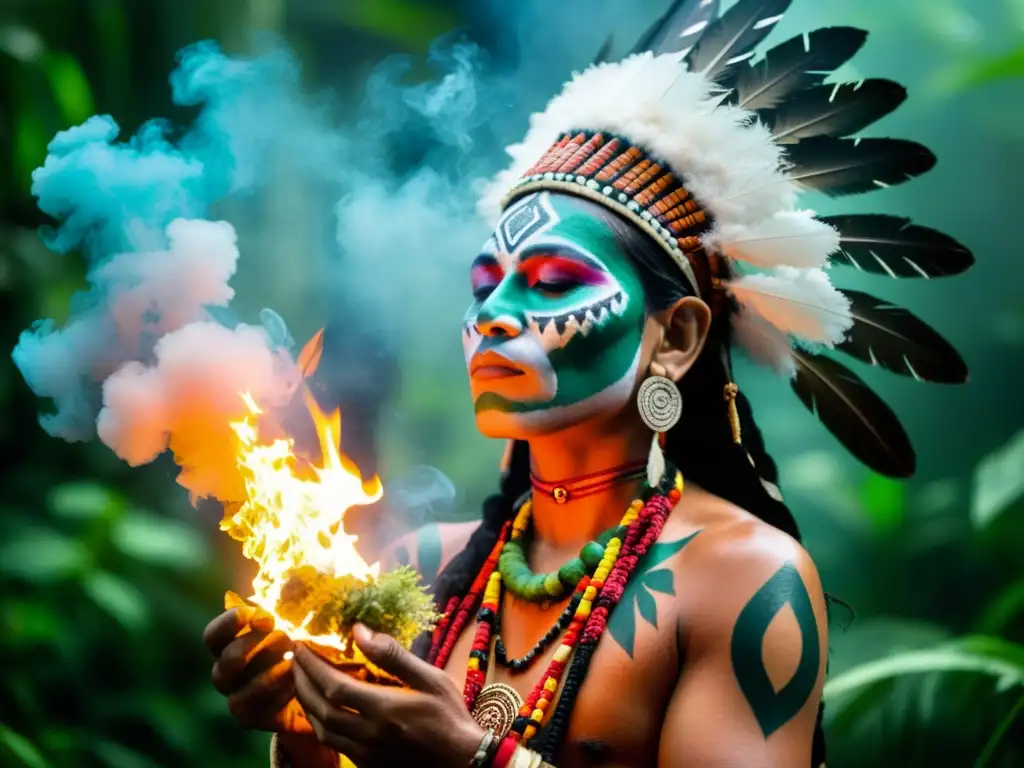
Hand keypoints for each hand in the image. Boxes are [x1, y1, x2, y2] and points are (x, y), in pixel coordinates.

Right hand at [203, 605, 311, 733]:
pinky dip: (276, 696)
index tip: (265, 615)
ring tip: (292, 661)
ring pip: (237, 690)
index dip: (232, 623)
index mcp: (228, 645)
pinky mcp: (251, 718)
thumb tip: (288, 573)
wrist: (314, 687)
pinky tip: (296, 684)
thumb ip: (285, 604)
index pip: (213, 635)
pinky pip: (254, 712)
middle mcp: (226, 672)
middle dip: (256, 646)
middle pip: (226, 659)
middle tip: (284, 636)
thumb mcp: (295, 621)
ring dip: (267, 674)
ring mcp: (236, 697)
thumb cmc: (301, 645)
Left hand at [293, 624, 486, 767]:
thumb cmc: (450, 716)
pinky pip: (333, 744)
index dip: (312, 666)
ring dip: (306, 704)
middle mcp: (367, 735)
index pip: (333, 686)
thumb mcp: (431, 678)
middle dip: (302, 682)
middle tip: (294, 661)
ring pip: (322, 730)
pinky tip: (322, 710)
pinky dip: (320, 723)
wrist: (463, 762)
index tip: (300, 647)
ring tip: (302, 682)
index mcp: (383, 710)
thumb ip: (392, 655)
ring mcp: (365, 755)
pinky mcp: (367, 766)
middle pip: (320, 708)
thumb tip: (359, 631)